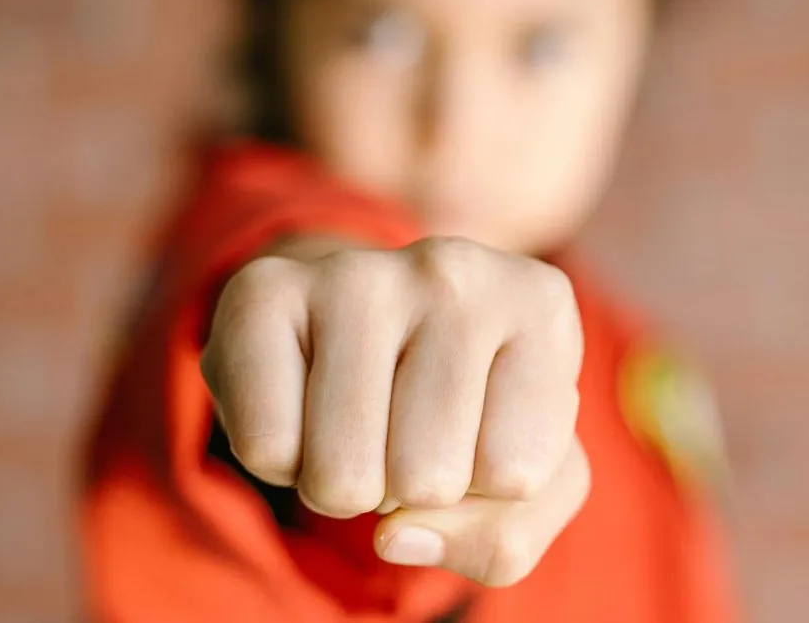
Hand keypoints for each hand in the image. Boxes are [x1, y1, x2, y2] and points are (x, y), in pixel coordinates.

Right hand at [201, 236, 588, 585]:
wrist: (367, 325)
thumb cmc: (468, 409)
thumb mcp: (529, 478)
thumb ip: (505, 538)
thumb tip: (394, 537)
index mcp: (541, 307)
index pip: (515, 477)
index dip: (489, 486)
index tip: (479, 427)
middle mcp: (457, 271)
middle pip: (427, 478)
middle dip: (410, 488)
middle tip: (406, 429)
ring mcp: (358, 271)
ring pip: (344, 475)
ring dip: (348, 482)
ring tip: (361, 420)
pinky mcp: (267, 289)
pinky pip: (267, 448)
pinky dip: (281, 460)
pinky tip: (305, 401)